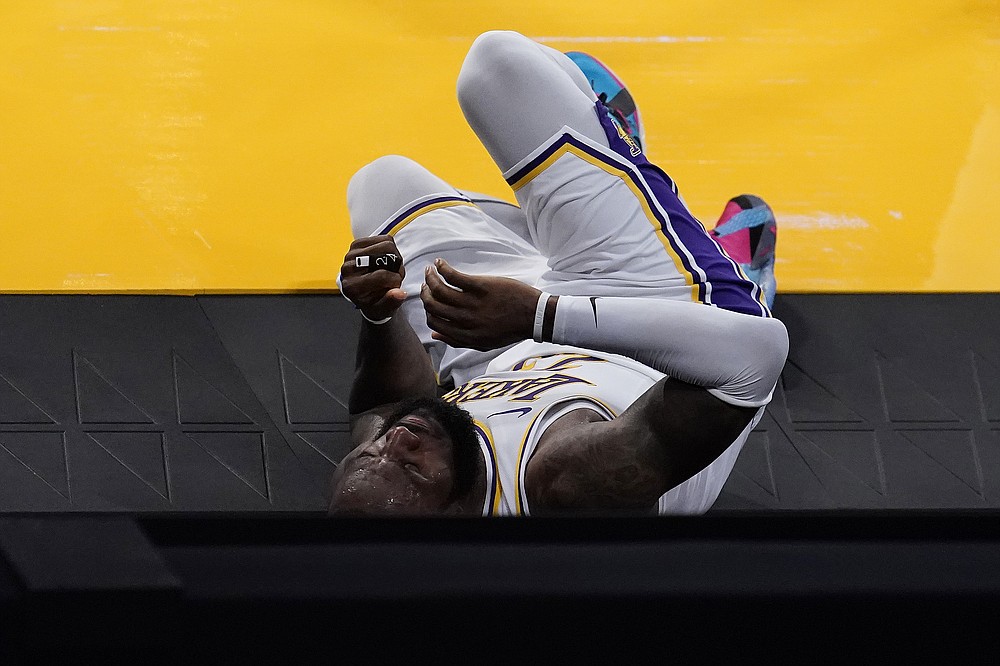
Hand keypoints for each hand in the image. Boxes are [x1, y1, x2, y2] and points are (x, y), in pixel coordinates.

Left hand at [340, 235, 406, 321]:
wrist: (364, 295)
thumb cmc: (374, 303)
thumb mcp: (383, 310)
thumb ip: (391, 302)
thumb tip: (400, 293)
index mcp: (353, 287)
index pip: (381, 275)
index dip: (395, 279)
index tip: (397, 285)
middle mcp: (348, 269)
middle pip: (385, 255)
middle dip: (396, 265)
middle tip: (396, 274)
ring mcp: (351, 255)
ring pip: (386, 244)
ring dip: (395, 256)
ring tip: (392, 268)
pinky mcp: (356, 245)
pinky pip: (383, 238)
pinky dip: (390, 248)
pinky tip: (387, 259)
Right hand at [421, 259, 540, 350]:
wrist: (534, 316)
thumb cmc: (509, 329)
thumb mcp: (483, 343)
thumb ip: (457, 341)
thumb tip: (434, 335)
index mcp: (465, 335)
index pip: (434, 322)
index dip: (427, 310)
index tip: (429, 300)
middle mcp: (466, 321)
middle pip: (433, 305)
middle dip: (425, 293)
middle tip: (426, 283)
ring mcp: (473, 304)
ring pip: (439, 290)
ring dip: (430, 278)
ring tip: (430, 270)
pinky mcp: (481, 287)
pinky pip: (453, 276)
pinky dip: (442, 267)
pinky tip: (440, 263)